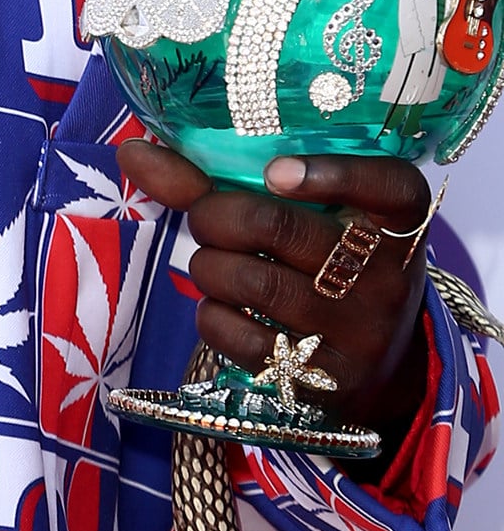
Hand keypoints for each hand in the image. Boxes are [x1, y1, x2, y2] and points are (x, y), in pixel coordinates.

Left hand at [119, 139, 431, 452]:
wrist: (374, 364)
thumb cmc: (323, 261)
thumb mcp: (309, 214)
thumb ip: (222, 178)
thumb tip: (133, 150)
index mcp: (397, 216)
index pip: (388, 184)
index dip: (330, 174)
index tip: (274, 172)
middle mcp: (388, 272)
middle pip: (277, 227)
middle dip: (213, 215)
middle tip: (206, 220)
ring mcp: (362, 330)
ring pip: (250, 282)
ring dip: (207, 265)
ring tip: (215, 263)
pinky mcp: (326, 380)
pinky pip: (240, 336)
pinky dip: (212, 315)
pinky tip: (226, 308)